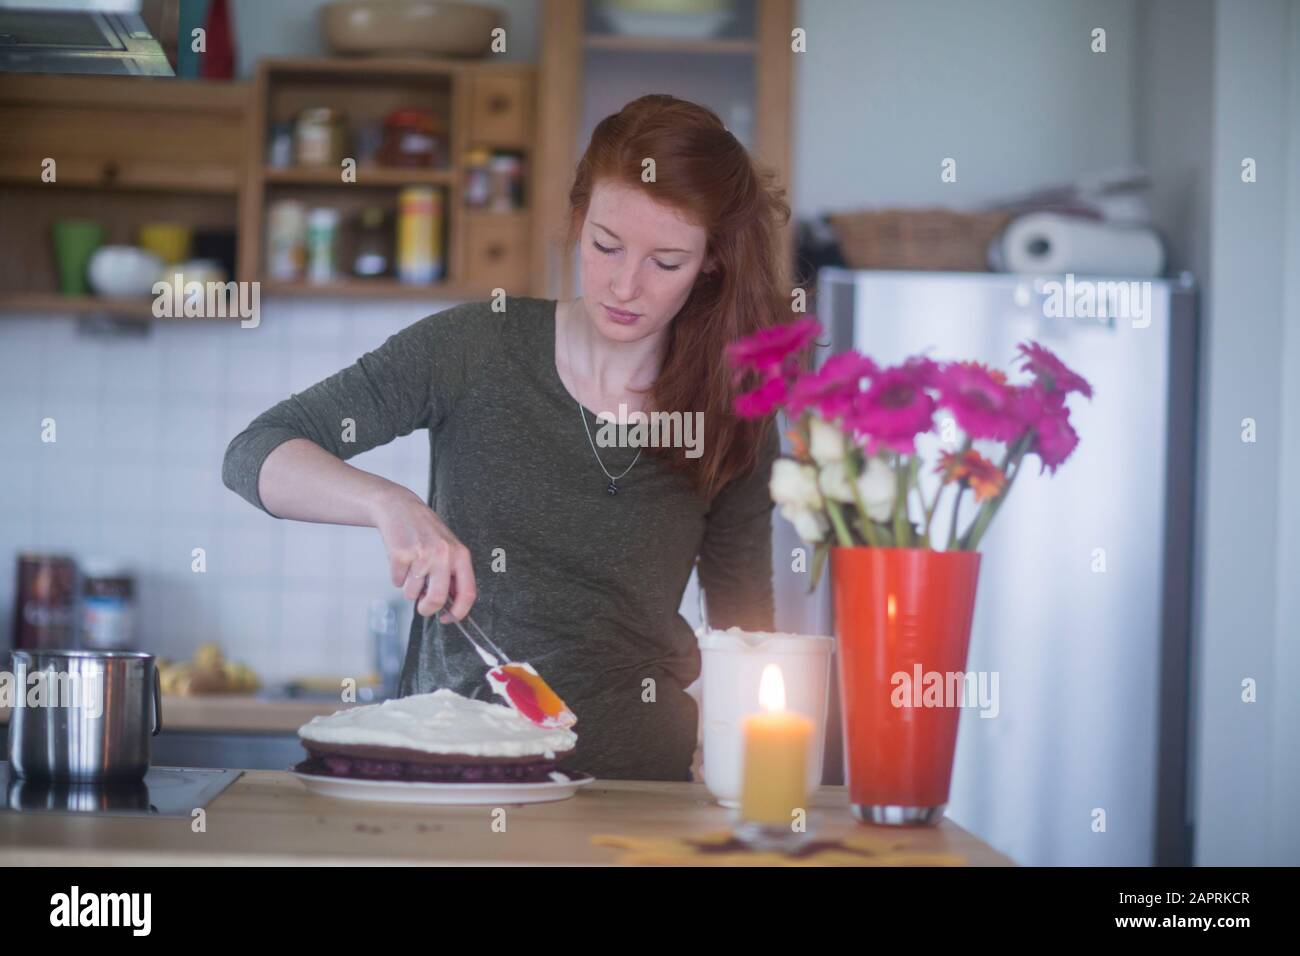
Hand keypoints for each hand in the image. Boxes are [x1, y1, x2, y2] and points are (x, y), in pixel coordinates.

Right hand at [370, 487, 476, 621]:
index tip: (450, 619)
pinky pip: (397, 582)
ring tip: (411, 568)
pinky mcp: (401, 555)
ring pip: (412, 593)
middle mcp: (444, 555)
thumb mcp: (448, 549)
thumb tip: (451, 605)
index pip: (467, 592)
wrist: (399, 507)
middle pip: (438, 599)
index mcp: (460, 555)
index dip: (459, 612)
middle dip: (428, 609)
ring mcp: (422, 555)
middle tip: (423, 608)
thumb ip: (452, 575)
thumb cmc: (426, 531)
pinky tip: (401, 560)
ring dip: (409, 588)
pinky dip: (396, 577)